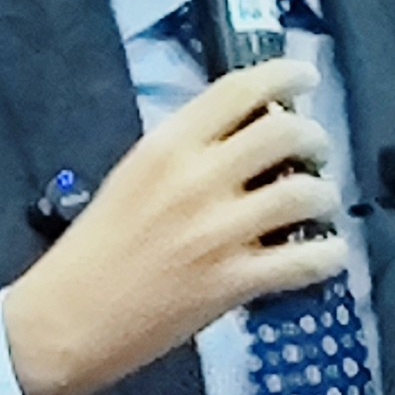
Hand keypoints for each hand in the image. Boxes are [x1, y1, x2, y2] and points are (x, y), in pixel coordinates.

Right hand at [2, 58, 345, 394]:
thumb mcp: (132, 178)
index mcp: (166, 147)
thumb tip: (243, 135)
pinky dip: (327, 254)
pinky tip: (326, 253)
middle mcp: (197, 180)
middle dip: (314, 138)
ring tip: (319, 203)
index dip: (284, 75)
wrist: (67, 320)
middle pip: (285, 133)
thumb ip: (184, 154)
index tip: (305, 77)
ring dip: (324, 194)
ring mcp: (219, 232)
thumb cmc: (95, 248)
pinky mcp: (233, 282)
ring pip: (306, 193)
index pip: (239, 90)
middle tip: (315, 152)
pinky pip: (306, 260)